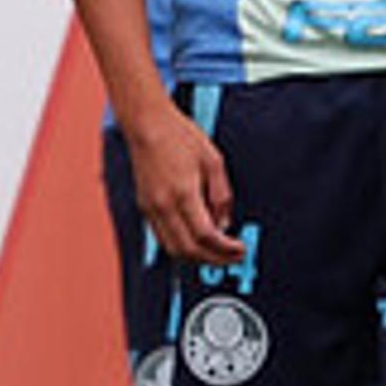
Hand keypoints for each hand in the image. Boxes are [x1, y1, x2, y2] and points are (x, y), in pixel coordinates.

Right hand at [128, 103, 244, 264]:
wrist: (147, 125)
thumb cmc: (180, 138)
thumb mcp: (214, 162)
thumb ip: (221, 196)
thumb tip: (223, 224)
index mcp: (182, 194)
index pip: (206, 236)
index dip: (225, 249)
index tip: (240, 250)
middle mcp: (162, 205)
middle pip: (187, 250)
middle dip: (213, 259)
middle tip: (233, 257)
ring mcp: (150, 208)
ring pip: (172, 248)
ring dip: (197, 257)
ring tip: (218, 253)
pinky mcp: (145, 207)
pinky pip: (163, 237)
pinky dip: (182, 246)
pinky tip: (198, 240)